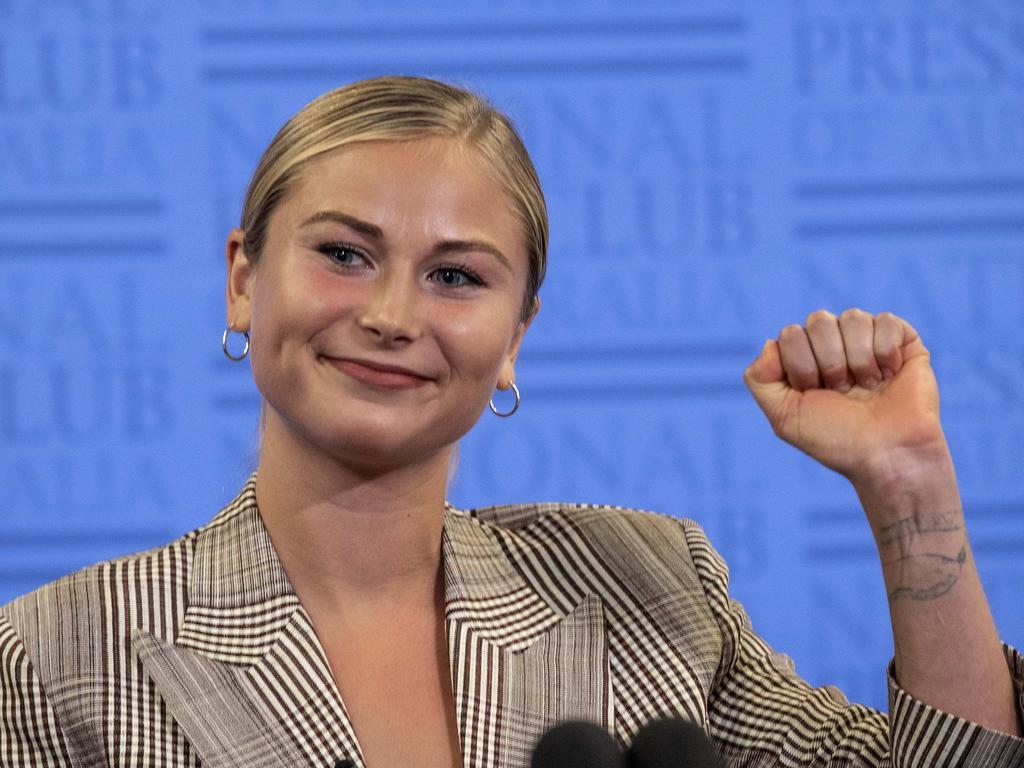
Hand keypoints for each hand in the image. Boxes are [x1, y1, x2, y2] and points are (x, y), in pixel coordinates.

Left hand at [743, 309, 947, 489]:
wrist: (887, 454)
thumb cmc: (836, 439)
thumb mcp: (784, 416)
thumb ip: (760, 378)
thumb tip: (770, 342)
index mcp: (805, 359)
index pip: (791, 334)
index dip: (801, 365)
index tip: (815, 393)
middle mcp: (835, 345)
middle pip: (819, 320)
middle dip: (829, 362)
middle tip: (842, 390)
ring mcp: (868, 341)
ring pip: (853, 317)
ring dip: (858, 360)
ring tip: (867, 387)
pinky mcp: (903, 341)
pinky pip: (887, 321)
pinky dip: (885, 352)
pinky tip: (889, 375)